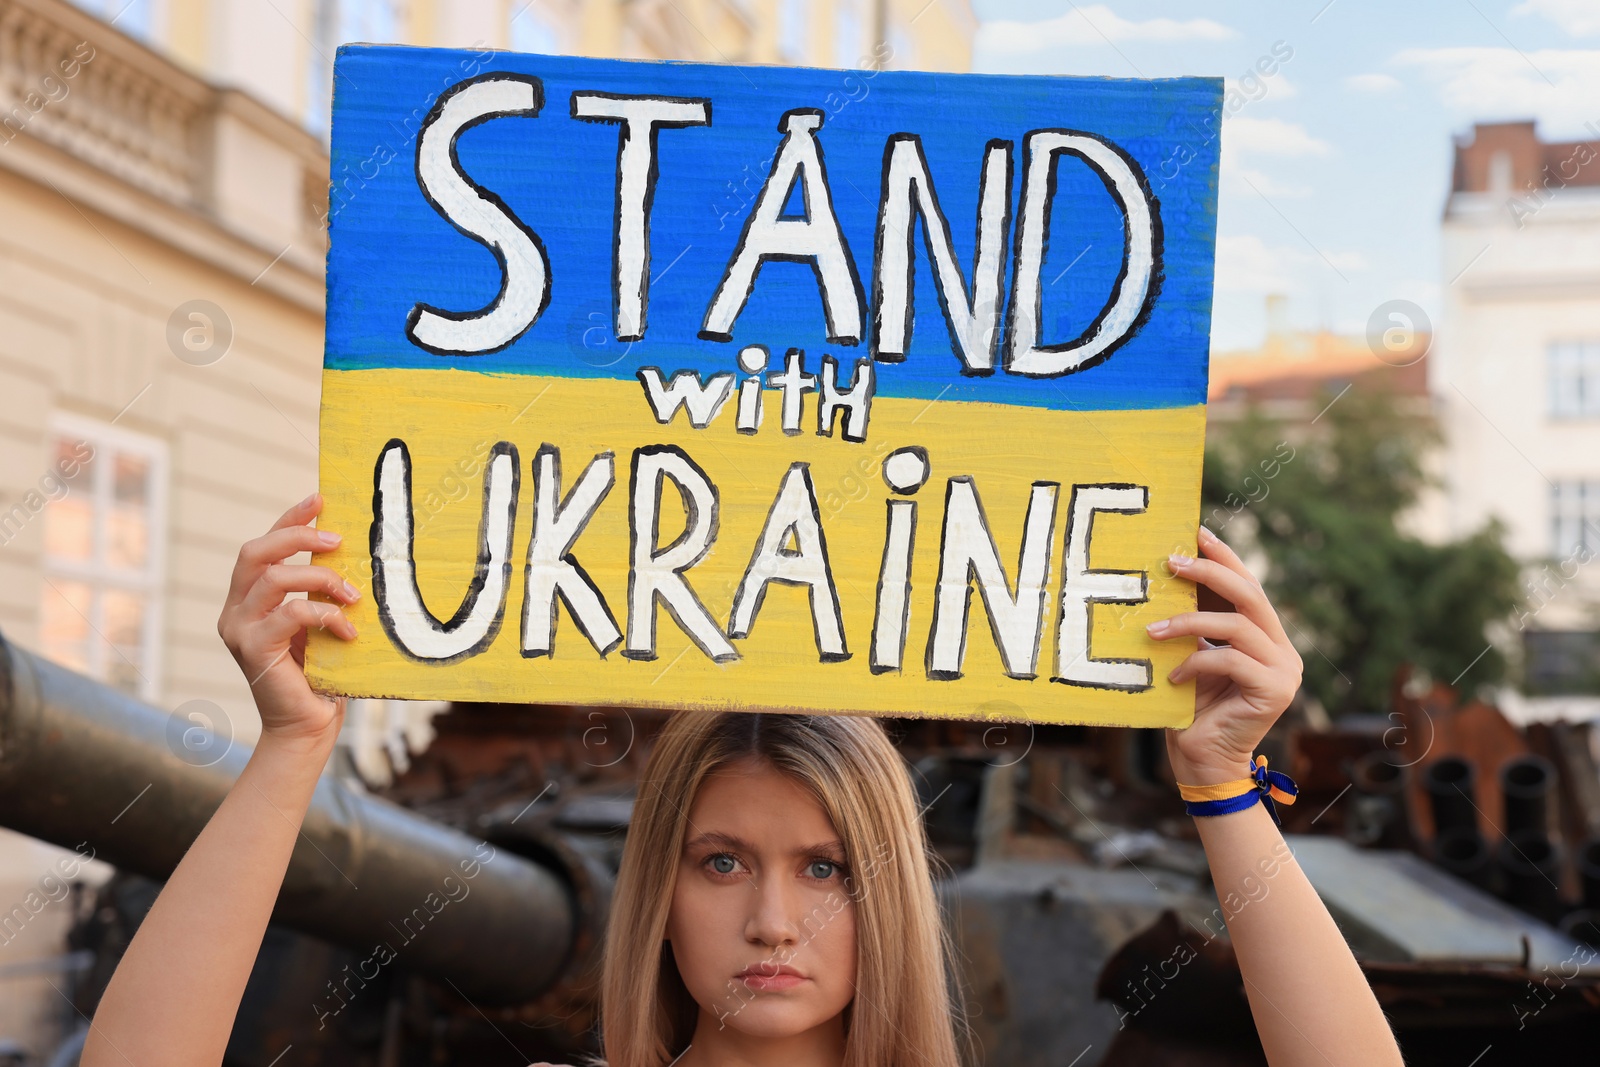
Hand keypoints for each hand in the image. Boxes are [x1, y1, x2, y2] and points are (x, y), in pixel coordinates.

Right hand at [217, 494, 359, 745]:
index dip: (289, 519)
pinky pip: (291, 613)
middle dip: (297, 536)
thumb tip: (351, 552)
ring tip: (353, 595)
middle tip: (338, 539)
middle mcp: (235, 610)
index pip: (263, 547)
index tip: (320, 499)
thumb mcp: (320, 624)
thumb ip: (320, 593)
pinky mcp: (253, 649)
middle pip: (255, 552)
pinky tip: (348, 629)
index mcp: (248, 599)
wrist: (308, 727)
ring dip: (321, 579)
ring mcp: (239, 630)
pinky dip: (325, 614)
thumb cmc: (321, 674)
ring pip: (273, 578)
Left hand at [1147, 525, 1302, 785]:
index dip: (1225, 556)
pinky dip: (1196, 663)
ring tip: (1153, 629)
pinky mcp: (1275, 691)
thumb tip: (1166, 578)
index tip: (1195, 531)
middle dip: (1211, 571)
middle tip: (1172, 561)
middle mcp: (1282, 650)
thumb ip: (1193, 627)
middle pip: (1250, 594)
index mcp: (1266, 637)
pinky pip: (1230, 660)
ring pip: (1237, 625)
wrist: (1202, 763)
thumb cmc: (1189, 710)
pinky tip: (1173, 676)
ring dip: (1189, 621)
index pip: (1248, 586)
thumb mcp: (1190, 658)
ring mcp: (1284, 670)